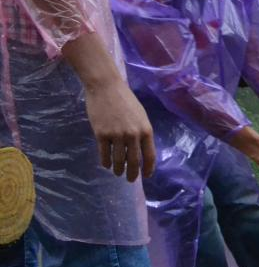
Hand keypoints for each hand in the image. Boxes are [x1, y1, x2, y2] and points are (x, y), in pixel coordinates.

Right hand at [62, 33, 154, 181]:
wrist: (105, 87)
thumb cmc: (124, 100)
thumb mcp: (140, 116)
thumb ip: (141, 132)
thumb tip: (141, 150)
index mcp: (146, 130)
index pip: (150, 155)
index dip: (148, 168)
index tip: (146, 176)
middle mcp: (133, 135)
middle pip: (134, 161)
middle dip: (133, 173)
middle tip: (130, 180)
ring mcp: (117, 135)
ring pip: (118, 160)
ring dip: (118, 169)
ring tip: (117, 173)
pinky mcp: (101, 134)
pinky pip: (104, 154)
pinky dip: (105, 162)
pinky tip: (106, 165)